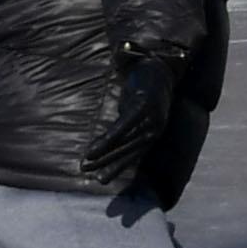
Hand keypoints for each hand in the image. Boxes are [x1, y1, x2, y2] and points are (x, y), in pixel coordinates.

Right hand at [83, 58, 181, 187]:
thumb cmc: (144, 93)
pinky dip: (111, 137)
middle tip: (90, 175)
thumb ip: (125, 129)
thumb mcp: (134, 113)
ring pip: (125, 141)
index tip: (101, 180)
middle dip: (108, 164)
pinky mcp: (144, 105)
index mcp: (152, 133)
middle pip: (129, 151)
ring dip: (105, 153)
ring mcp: (151, 117)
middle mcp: (155, 129)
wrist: (158, 67)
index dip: (117, 167)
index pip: (134, 155)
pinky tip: (98, 146)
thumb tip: (107, 144)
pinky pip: (125, 125)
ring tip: (88, 161)